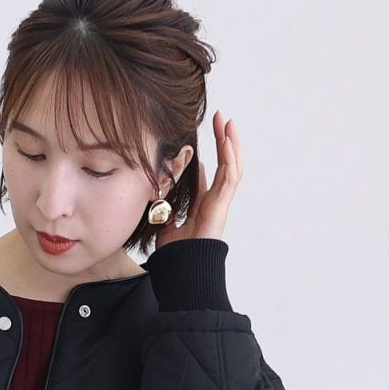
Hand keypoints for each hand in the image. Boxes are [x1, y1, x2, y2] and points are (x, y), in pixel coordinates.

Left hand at [153, 111, 240, 249]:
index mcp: (202, 207)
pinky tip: (226, 139)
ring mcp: (221, 202)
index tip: (198, 145)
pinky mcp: (223, 203)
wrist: (182, 269)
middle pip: (223, 165)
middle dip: (221, 142)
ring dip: (230, 142)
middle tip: (218, 119)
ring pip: (231, 166)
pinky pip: (230, 175)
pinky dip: (229, 155)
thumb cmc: (174, 254)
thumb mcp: (164, 223)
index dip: (205, 161)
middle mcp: (214, 202)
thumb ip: (164, 208)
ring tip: (226, 121)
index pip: (207, 179)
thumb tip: (158, 197)